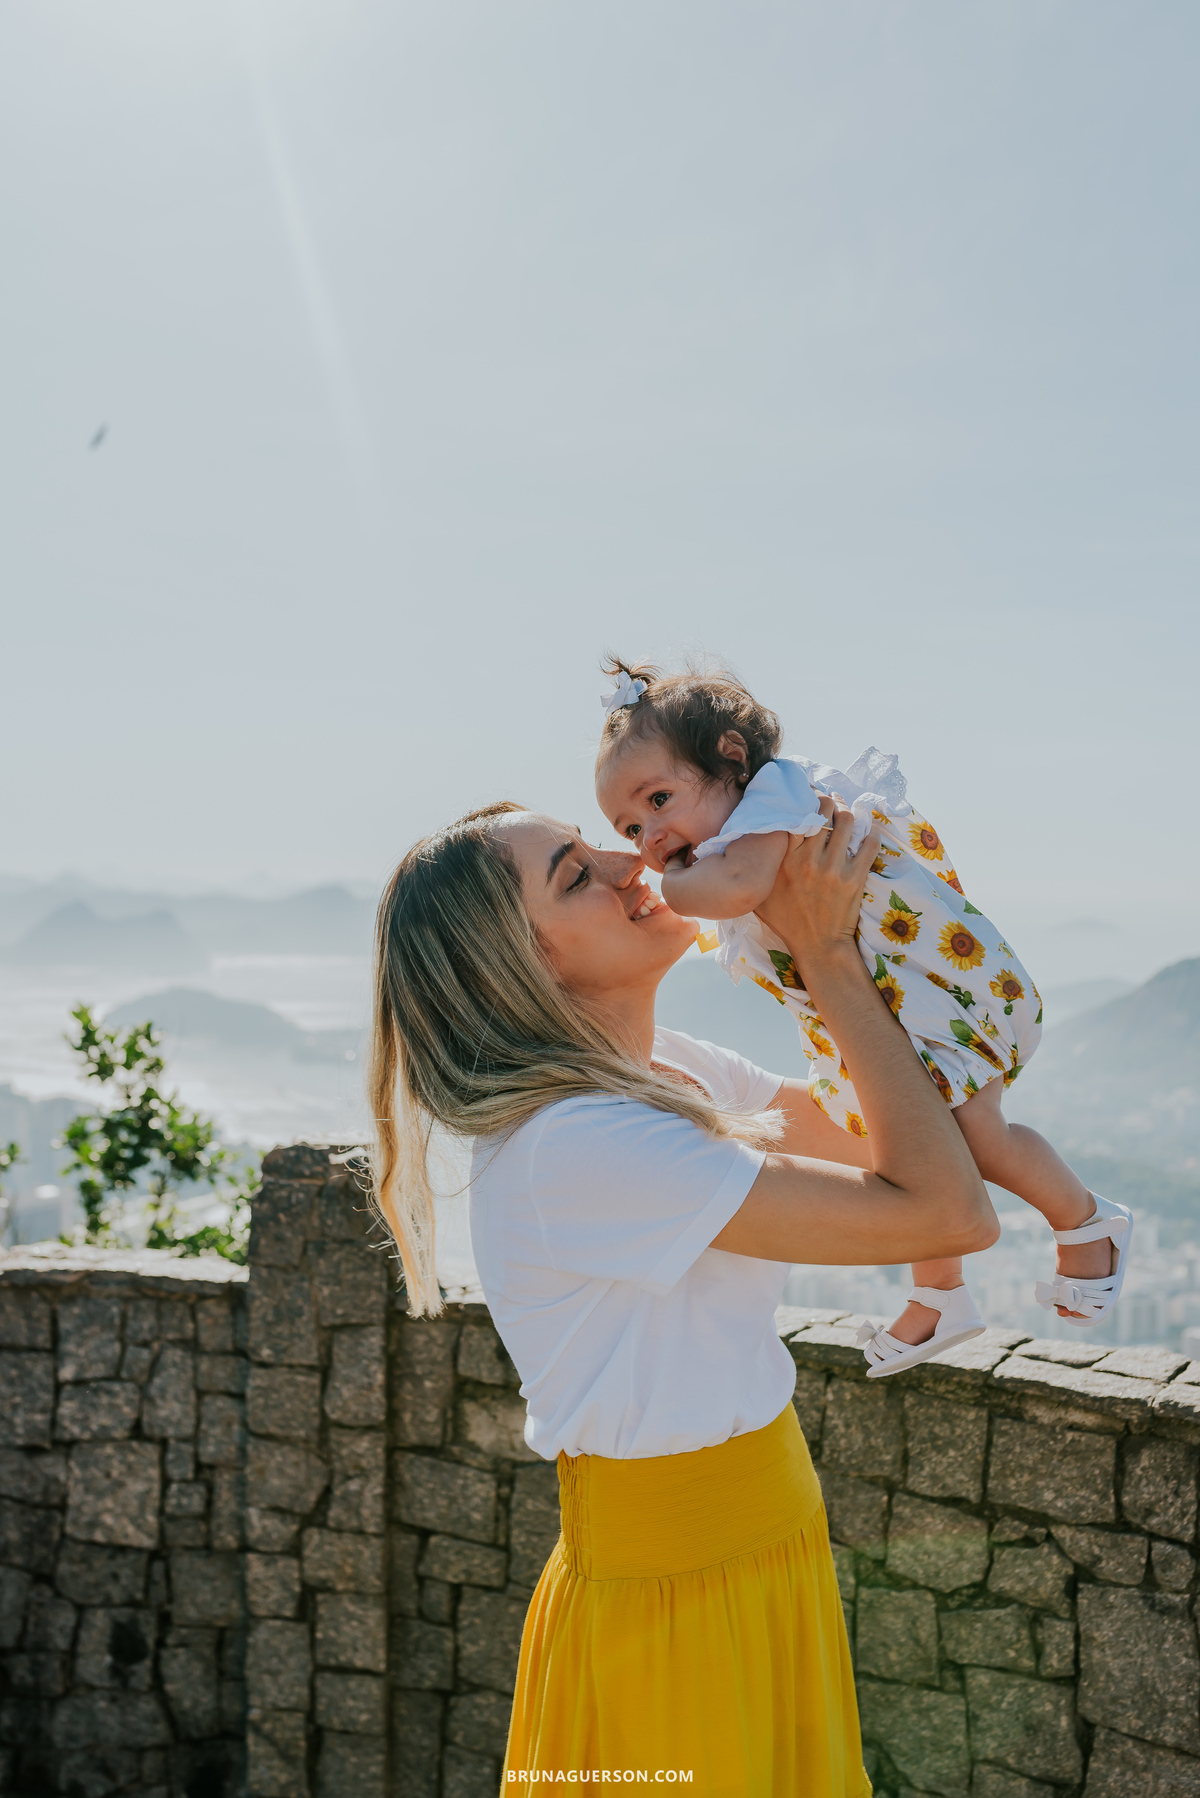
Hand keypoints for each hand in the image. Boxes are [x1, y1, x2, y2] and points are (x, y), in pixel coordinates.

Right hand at [752, 796, 880, 980]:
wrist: (817, 946)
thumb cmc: (787, 921)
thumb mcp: (761, 893)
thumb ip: (758, 868)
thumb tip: (750, 845)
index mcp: (784, 860)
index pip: (795, 816)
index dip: (804, 801)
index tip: (808, 799)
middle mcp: (808, 860)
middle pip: (824, 812)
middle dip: (829, 803)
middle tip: (831, 805)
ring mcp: (833, 868)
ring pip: (847, 822)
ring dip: (849, 815)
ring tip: (848, 816)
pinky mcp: (854, 878)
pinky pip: (869, 845)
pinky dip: (871, 835)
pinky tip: (868, 833)